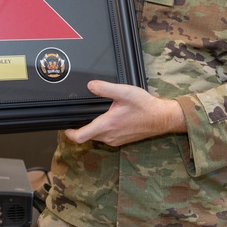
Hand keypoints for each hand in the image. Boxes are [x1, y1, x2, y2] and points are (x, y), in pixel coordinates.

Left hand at [64, 80, 184, 146]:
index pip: (80, 136)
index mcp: (107, 125)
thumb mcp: (124, 92)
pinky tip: (110, 118)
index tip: (65, 126)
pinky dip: (103, 129)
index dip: (69, 133)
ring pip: (97, 136)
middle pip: (87, 135)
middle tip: (80, 114)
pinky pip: (106, 137)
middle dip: (81, 127)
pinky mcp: (121, 140)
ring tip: (96, 113)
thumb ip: (105, 88)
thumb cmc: (145, 106)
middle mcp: (109, 136)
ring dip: (93, 127)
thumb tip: (90, 85)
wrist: (161, 118)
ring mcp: (115, 140)